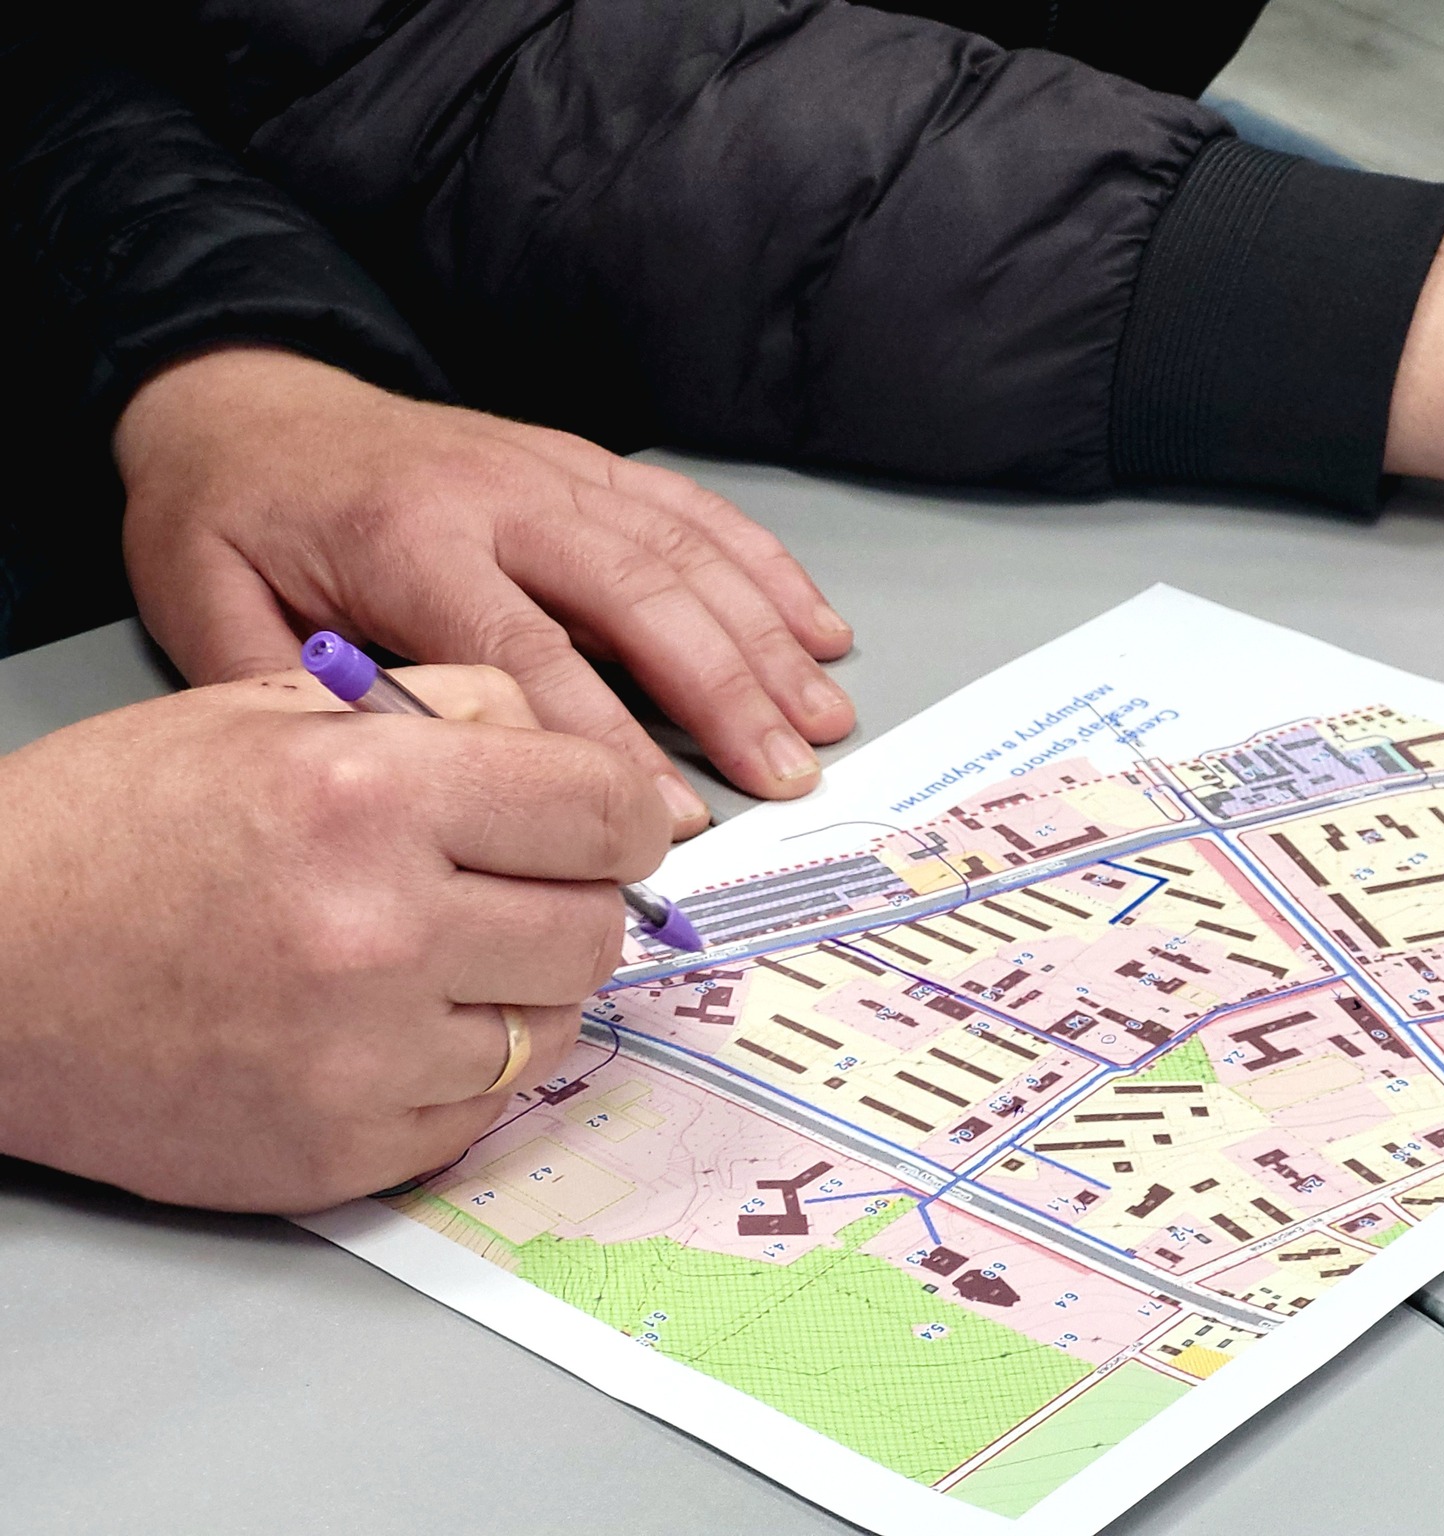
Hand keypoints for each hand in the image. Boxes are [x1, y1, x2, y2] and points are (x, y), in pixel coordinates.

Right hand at [0, 666, 669, 1211]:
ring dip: (518, 990)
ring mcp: (363, 1058)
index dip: (618, 815)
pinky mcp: (342, 1152)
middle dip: (572, 902)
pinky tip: (383, 1028)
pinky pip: (484, 1109)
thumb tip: (579, 756)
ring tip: (424, 958)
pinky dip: (460, 1070)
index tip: (605, 826)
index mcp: (369, 796)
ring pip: (552, 1025)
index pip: (605, 809)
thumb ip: (450, 711)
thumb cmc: (112, 829)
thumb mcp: (275, 710)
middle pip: (595, 929)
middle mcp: (379, 931)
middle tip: (508, 891)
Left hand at [114, 347, 856, 821]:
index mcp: (406, 539)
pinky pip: (692, 511)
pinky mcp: (584, 463)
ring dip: (764, 637)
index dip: (604, 741)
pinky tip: (815, 626)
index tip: (663, 819)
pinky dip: (762, 567)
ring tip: (824, 717)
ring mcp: (552, 471)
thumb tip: (409, 785)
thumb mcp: (210, 611)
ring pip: (685, 553)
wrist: (242, 401)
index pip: (528, 654)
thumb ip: (301, 698)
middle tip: (786, 775)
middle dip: (725, 691)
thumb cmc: (230, 521)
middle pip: (640, 596)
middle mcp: (499, 495)